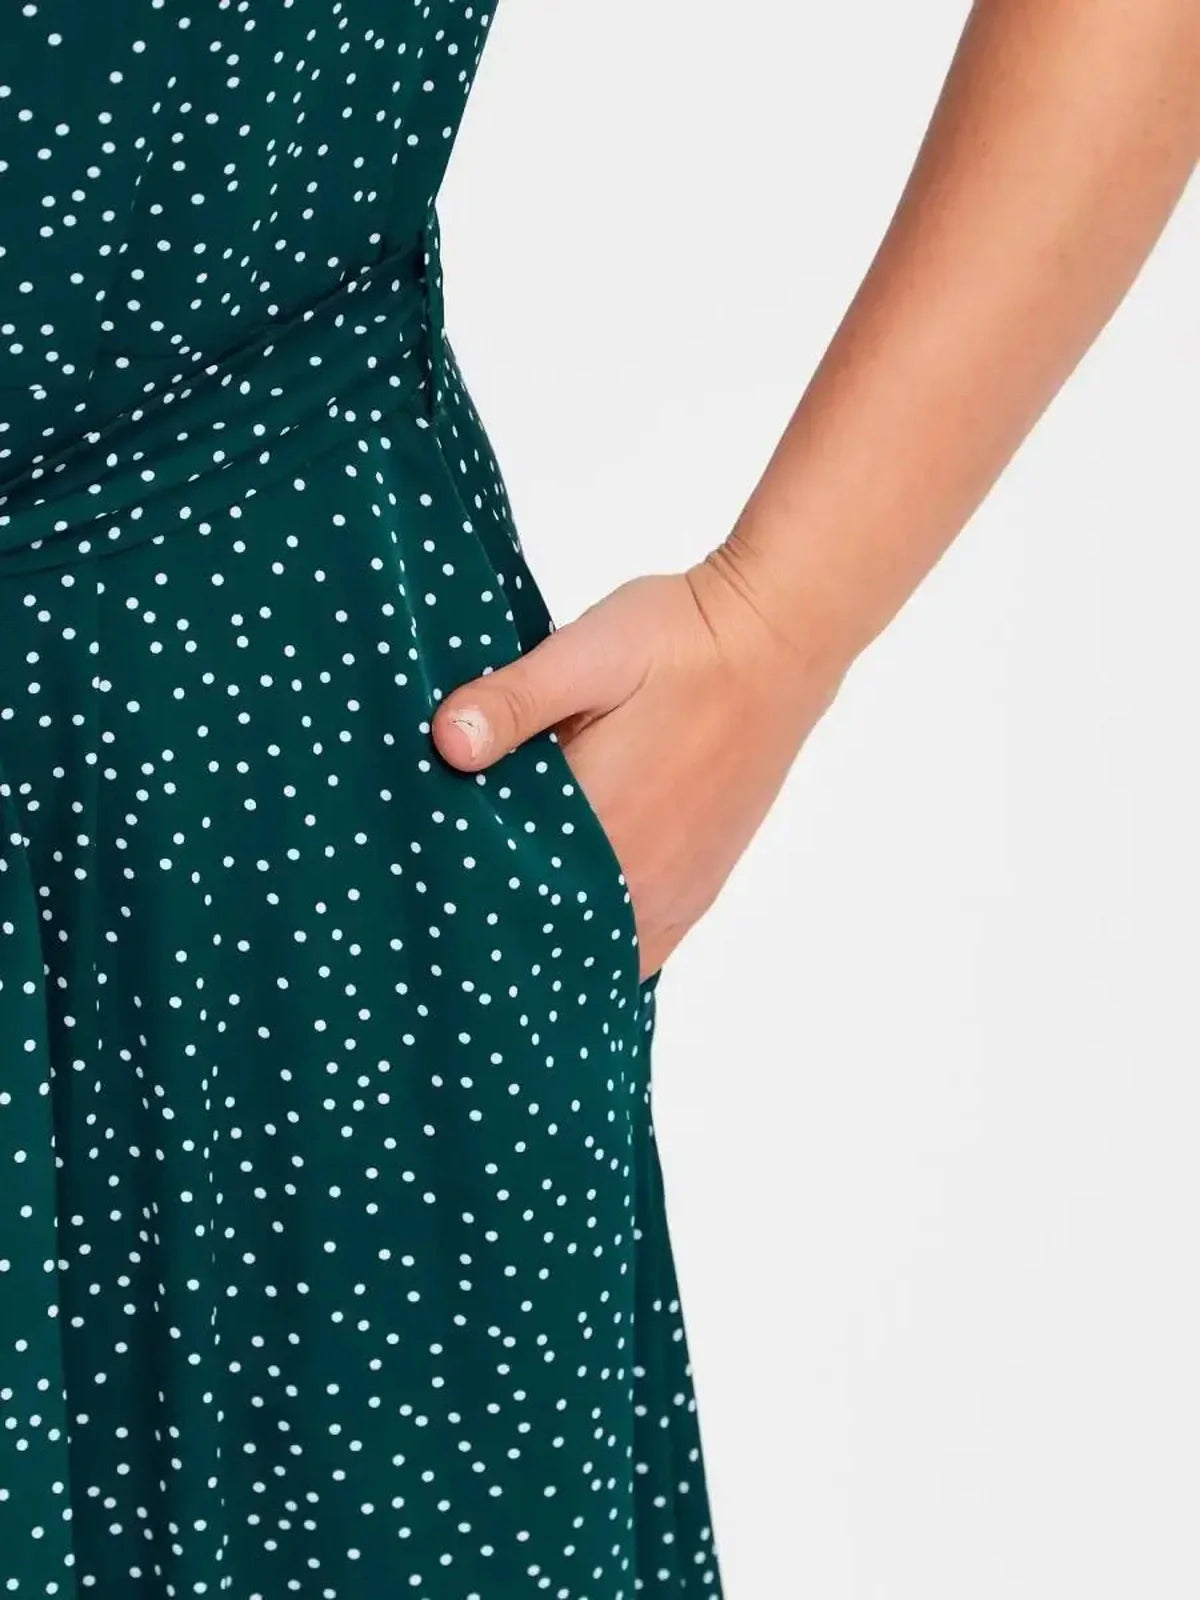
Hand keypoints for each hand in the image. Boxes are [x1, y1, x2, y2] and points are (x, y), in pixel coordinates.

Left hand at [430, 549, 846, 980]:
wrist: (775, 641)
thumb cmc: (679, 640)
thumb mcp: (587, 650)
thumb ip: (515, 701)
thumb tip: (447, 742)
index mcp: (604, 824)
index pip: (505, 892)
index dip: (460, 894)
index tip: (425, 882)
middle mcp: (642, 880)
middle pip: (547, 938)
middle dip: (499, 926)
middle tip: (451, 904)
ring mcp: (675, 895)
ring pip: (594, 957)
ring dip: (550, 942)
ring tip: (503, 918)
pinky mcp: (698, 891)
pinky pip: (639, 954)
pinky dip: (599, 950)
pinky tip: (567, 928)